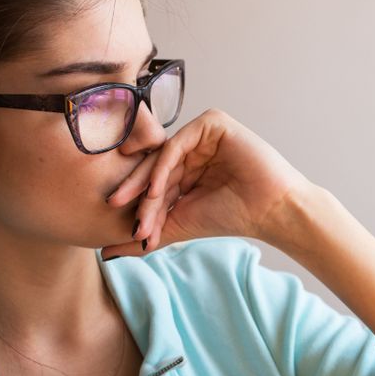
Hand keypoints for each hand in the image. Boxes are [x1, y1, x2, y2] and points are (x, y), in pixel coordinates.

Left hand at [102, 108, 313, 257]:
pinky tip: (156, 189)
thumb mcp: (179, 226)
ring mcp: (203, 134)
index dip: (137, 202)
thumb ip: (145, 235)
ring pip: (163, 154)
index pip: (153, 180)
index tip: (123, 226)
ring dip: (148, 182)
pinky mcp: (213, 123)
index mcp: (187, 167)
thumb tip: (105, 252)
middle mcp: (193, 147)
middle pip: (154, 165)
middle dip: (134, 188)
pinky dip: (164, 166)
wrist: (269, 212)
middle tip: (114, 205)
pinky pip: (178, 142)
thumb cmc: (231, 218)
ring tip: (139, 207)